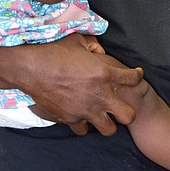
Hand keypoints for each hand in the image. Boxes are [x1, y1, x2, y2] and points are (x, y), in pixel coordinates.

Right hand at [17, 33, 143, 135]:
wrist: (32, 68)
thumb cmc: (55, 51)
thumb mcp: (77, 40)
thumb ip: (93, 45)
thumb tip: (100, 51)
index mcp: (105, 74)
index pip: (133, 79)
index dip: (137, 76)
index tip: (135, 75)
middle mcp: (100, 95)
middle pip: (129, 116)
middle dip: (128, 111)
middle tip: (121, 104)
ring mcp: (87, 110)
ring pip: (109, 130)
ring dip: (108, 122)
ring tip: (102, 114)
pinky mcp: (72, 119)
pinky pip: (84, 130)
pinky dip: (84, 124)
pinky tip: (81, 115)